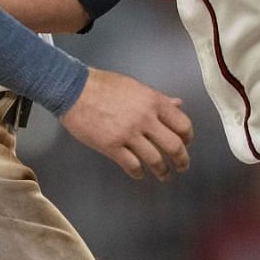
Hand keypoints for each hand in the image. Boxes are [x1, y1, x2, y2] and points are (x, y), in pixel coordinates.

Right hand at [61, 68, 191, 179]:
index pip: (182, 125)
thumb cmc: (102, 85)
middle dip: (181, 160)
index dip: (188, 138)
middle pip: (174, 146)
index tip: (186, 144)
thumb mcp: (134, 86)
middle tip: (181, 166)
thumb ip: (158, 98)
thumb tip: (178, 104)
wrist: (72, 89)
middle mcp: (145, 118)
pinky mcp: (111, 146)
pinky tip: (139, 174)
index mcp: (153, 101)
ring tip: (164, 175)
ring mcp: (128, 134)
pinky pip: (132, 165)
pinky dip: (138, 173)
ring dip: (163, 171)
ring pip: (155, 160)